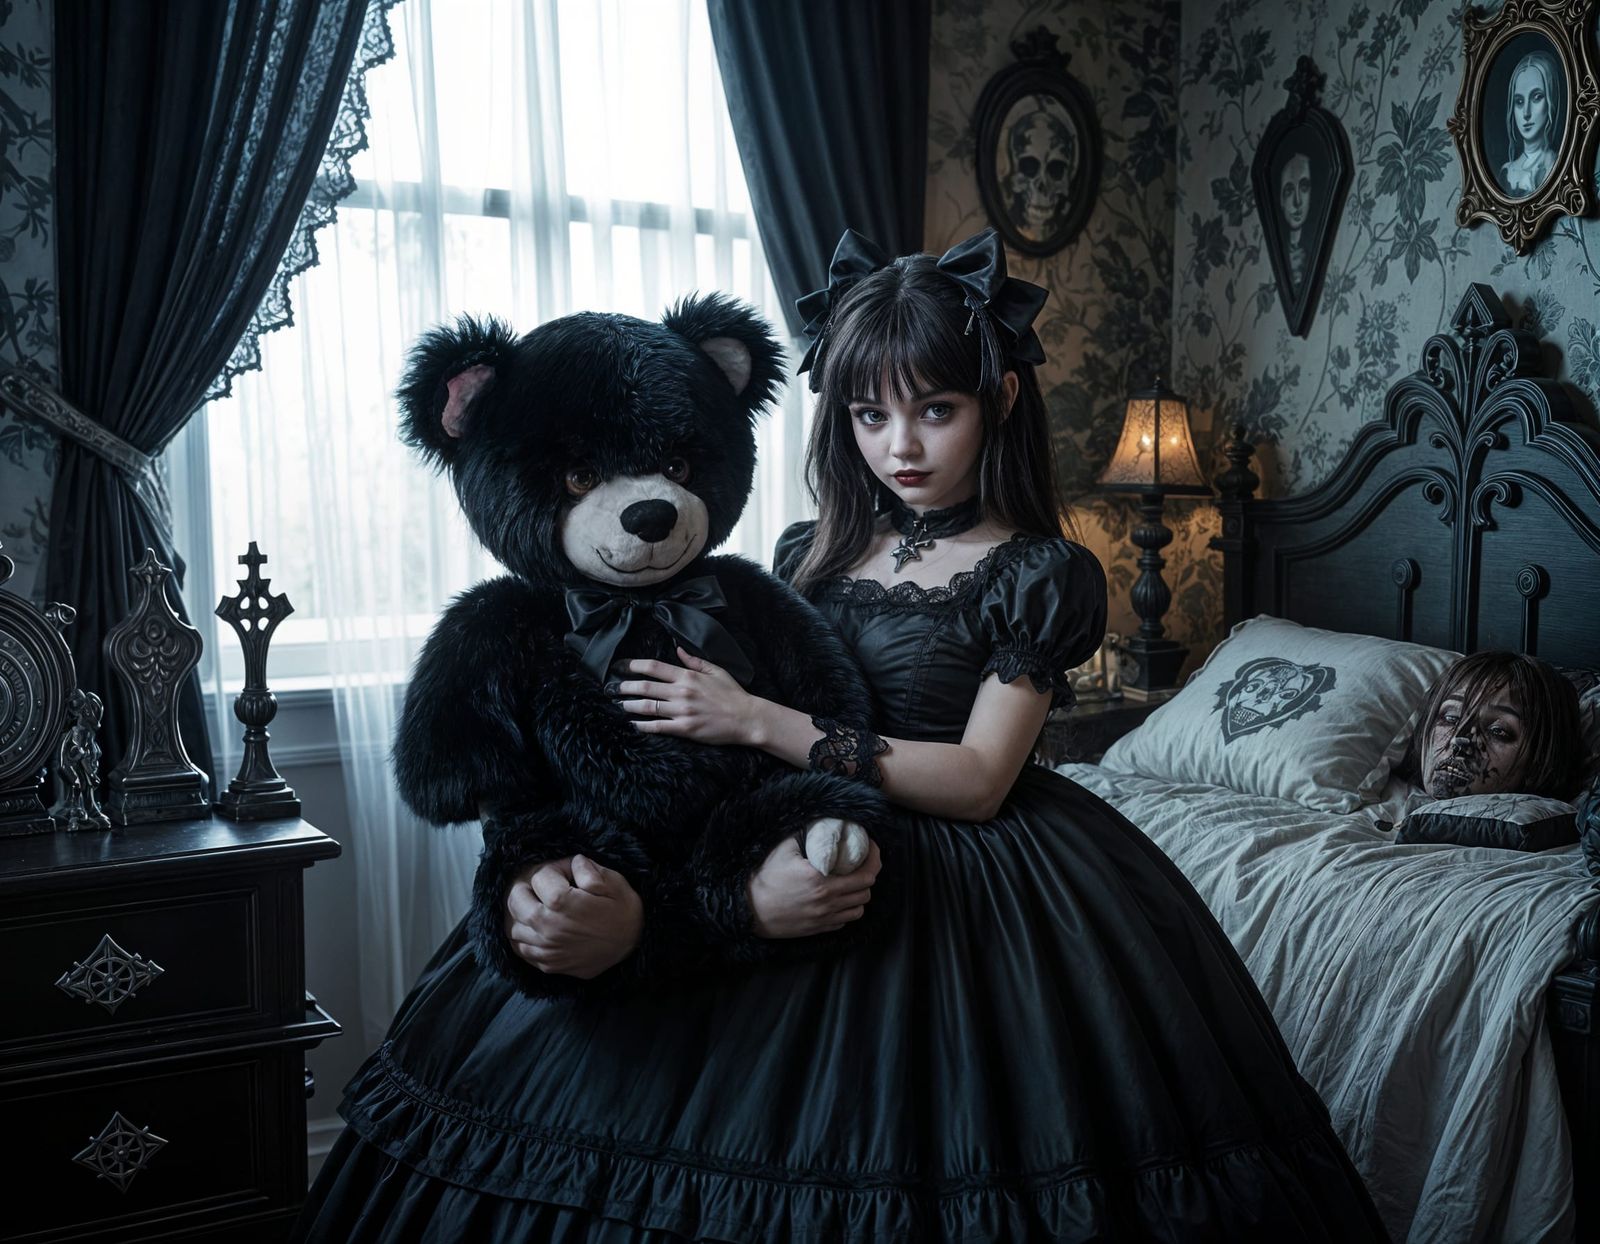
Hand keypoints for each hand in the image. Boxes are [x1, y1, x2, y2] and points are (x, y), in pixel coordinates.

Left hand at [503, 855, 642, 978]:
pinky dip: (523, 938)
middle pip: (516, 900)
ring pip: (514, 927)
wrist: (635, 947)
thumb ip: (588, 869)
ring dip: (522, 914)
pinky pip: (521, 949)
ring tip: (538, 907)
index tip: (568, 873)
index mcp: (561, 902)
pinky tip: (536, 930)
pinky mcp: (549, 964)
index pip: (538, 876)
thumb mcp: (613, 882)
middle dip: (527, 888)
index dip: (554, 869)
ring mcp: (546, 948)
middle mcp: (547, 926)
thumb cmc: (624, 911)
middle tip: (544, 888)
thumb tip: (572, 863)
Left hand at [620, 647, 762, 745]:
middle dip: (625, 687)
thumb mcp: (716, 671)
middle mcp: (682, 692)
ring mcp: (682, 711)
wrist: (746, 718)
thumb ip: (694, 661)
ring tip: (620, 705)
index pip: (654, 667)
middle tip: (613, 688)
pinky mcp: (685, 728)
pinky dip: (642, 725)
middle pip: (645, 687)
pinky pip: (658, 726)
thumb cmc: (733, 694)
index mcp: (688, 676)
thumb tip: (678, 649)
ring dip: (630, 705)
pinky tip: (633, 724)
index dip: (633, 665)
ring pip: (648, 707)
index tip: (621, 666)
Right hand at [747, 833, 880, 938]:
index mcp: (822, 881)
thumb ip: (803, 834)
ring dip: (860, 895)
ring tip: (853, 882)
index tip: (871, 848)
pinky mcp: (818, 929)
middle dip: (869, 875)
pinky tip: (840, 899)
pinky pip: (844, 921)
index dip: (874, 859)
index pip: (865, 874)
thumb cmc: (764, 878)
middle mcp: (827, 902)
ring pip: (859, 909)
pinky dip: (847, 910)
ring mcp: (824, 918)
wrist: (749, 910)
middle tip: (863, 863)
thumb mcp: (783, 849)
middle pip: (866, 892)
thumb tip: (819, 821)